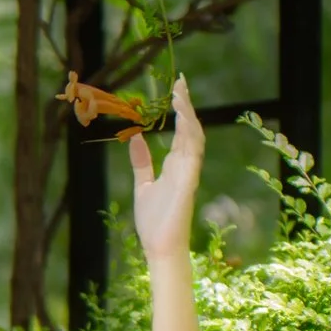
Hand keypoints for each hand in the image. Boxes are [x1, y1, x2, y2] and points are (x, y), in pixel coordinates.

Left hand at [127, 74, 204, 264]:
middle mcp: (186, 166)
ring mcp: (189, 173)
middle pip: (191, 129)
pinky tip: (183, 118)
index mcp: (176, 166)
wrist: (160, 248)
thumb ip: (141, 163)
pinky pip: (193, 154)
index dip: (180, 110)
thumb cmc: (154, 222)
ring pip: (195, 137)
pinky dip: (189, 135)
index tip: (177, 90)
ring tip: (180, 94)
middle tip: (181, 82)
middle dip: (187, 106)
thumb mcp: (142, 185)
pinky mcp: (188, 182)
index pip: (181, 132)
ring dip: (189, 115)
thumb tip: (135, 137)